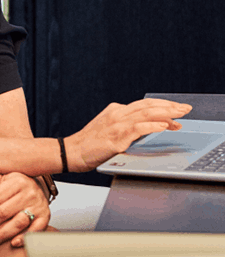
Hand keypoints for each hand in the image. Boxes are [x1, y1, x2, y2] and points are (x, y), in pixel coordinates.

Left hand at [0, 172, 48, 248]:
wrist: (37, 187)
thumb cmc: (12, 185)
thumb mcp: (0, 176)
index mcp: (16, 182)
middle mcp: (29, 193)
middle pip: (3, 212)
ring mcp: (38, 206)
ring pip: (18, 222)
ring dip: (2, 234)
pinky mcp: (45, 217)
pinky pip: (36, 230)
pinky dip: (24, 237)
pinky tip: (13, 244)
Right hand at [66, 99, 192, 172]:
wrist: (70, 152)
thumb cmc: (89, 145)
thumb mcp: (108, 131)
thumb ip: (125, 127)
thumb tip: (147, 128)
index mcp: (115, 111)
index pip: (143, 105)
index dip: (162, 107)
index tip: (176, 112)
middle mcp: (116, 114)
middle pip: (147, 105)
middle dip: (169, 106)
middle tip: (185, 109)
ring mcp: (115, 124)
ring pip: (145, 113)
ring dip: (166, 114)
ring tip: (180, 115)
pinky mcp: (115, 137)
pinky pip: (137, 128)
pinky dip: (152, 126)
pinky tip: (164, 126)